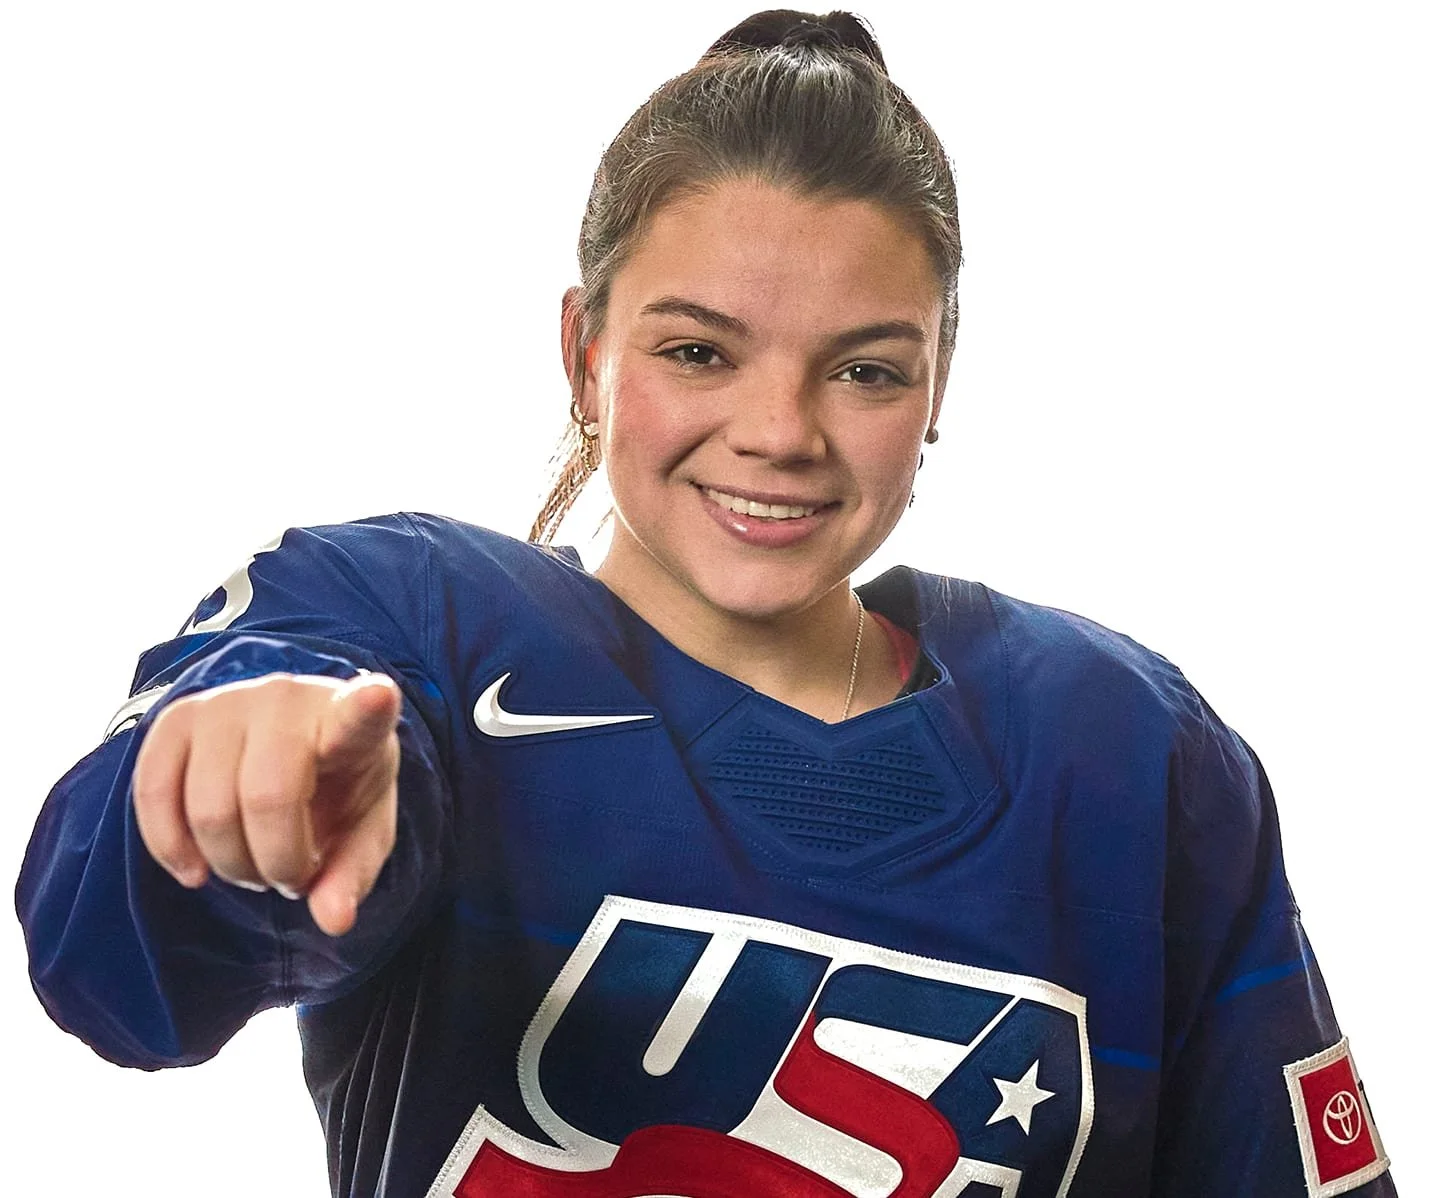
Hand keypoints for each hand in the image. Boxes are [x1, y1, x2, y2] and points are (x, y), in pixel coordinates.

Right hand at [132, 672, 401, 935]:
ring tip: (254, 861)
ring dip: (229, 863)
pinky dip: (169, 848)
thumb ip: (351, 876)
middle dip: (276, 861)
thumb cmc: (335, 793)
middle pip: (267, 798)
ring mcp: (226, 702)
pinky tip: (196, 869)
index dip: (368, 708)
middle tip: (291, 873)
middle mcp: (287, 699)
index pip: (361, 716)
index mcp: (351, 723)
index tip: (379, 696)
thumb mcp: (360, 835)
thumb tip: (334, 922)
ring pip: (208, 808)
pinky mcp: (175, 719)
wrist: (289, 748)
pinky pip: (151, 793)